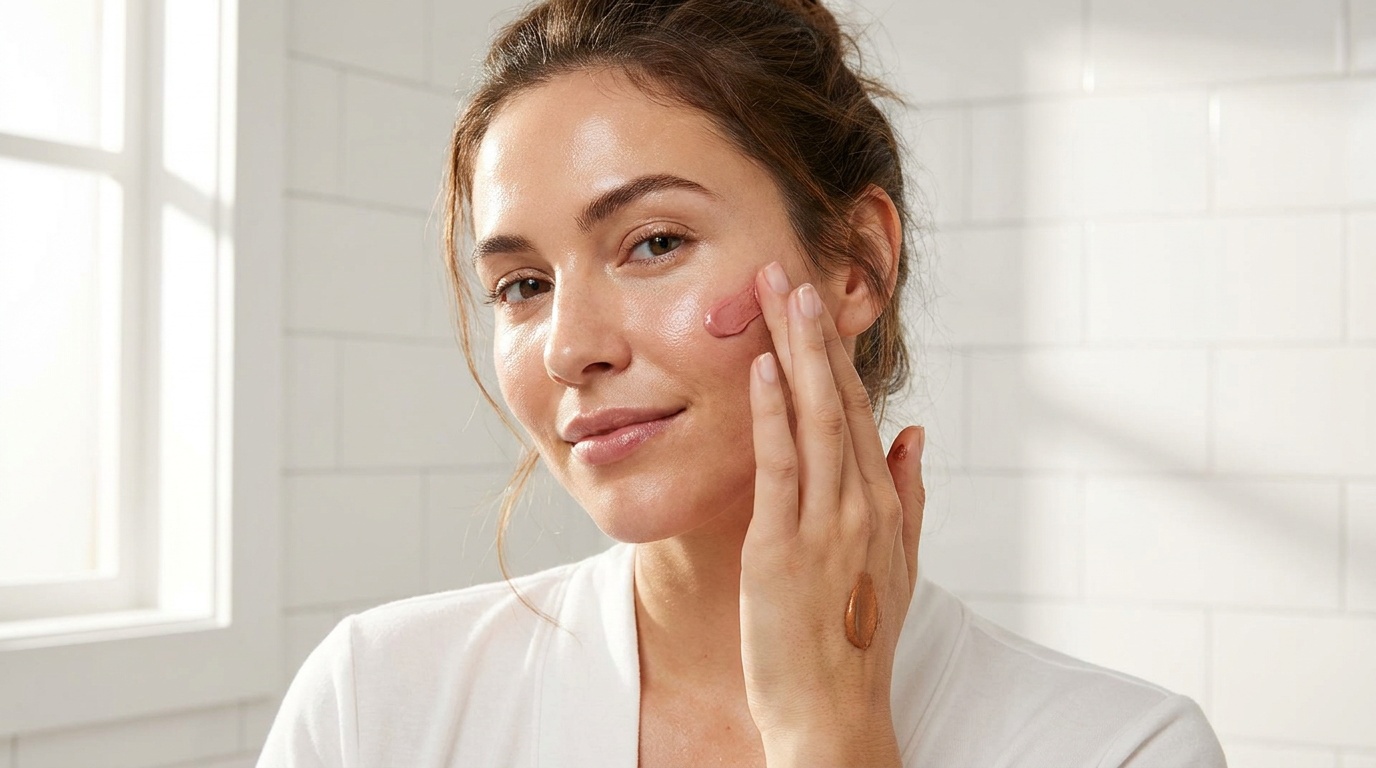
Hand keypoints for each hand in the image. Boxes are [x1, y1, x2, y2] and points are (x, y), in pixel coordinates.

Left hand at [739, 260, 925, 764]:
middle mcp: (863, 506)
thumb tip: (912, 432)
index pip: (859, 413)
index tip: (816, 305)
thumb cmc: (857, 643)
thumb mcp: (898, 567)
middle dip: (815, 333)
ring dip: (797, 351)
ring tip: (776, 292)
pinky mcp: (784, 548)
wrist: (834, 715)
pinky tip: (766, 367)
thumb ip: (909, 496)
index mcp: (884, 507)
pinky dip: (774, 413)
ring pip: (815, 419)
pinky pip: (782, 466)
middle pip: (839, 401)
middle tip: (790, 271)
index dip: (837, 355)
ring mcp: (827, 525)